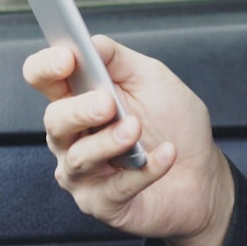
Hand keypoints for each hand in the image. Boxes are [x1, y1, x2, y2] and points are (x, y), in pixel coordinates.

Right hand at [23, 35, 233, 245]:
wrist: (202, 173)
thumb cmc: (173, 124)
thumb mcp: (151, 79)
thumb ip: (117, 60)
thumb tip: (89, 41)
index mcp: (78, 99)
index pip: (43, 79)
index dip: (47, 68)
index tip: (67, 58)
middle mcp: (72, 137)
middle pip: (54, 120)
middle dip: (79, 109)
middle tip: (108, 103)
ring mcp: (83, 173)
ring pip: (78, 158)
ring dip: (110, 141)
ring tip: (137, 129)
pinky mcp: (102, 203)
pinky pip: (115, 187)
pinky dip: (144, 170)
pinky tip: (165, 154)